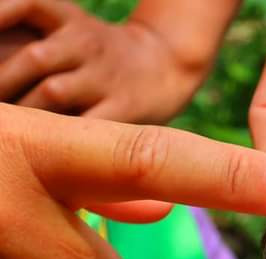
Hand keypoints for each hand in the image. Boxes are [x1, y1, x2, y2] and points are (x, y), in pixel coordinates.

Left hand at [0, 0, 217, 122]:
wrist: (164, 66)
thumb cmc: (93, 57)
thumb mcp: (61, 31)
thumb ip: (20, 43)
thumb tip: (0, 93)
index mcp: (63, 17)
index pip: (19, 6)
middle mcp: (83, 41)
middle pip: (30, 60)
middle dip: (0, 86)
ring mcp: (104, 75)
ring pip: (52, 97)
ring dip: (22, 118)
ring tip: (8, 138)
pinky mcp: (124, 108)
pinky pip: (86, 129)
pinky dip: (60, 142)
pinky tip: (42, 152)